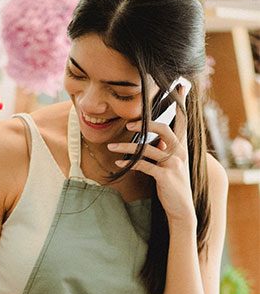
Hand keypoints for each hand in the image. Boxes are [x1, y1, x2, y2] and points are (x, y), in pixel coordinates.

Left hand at [107, 86, 196, 226]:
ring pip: (148, 149)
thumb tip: (153, 138)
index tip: (180, 85)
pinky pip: (143, 165)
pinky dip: (129, 163)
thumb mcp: (170, 162)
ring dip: (126, 147)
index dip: (181, 103)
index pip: (182, 120)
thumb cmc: (172, 183)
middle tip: (127, 125)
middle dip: (145, 124)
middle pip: (164, 129)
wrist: (181, 208)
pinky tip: (118, 164)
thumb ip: (164, 149)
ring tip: (111, 147)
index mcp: (181, 146)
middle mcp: (179, 152)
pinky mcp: (165, 176)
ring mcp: (173, 164)